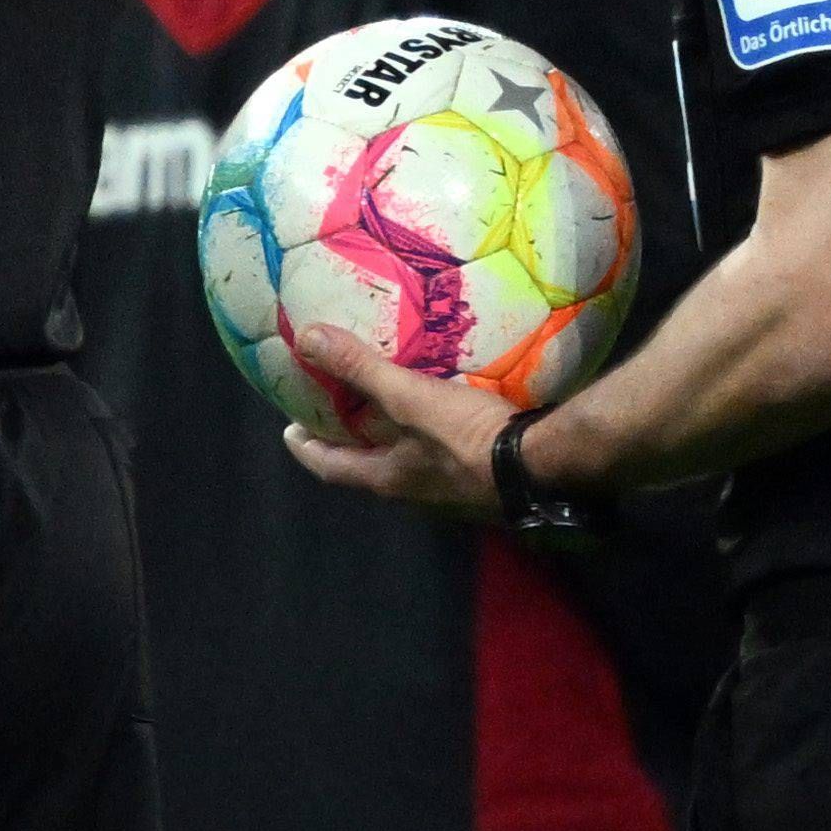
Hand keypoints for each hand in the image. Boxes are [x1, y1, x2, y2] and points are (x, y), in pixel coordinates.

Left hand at [276, 327, 509, 516]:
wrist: (540, 465)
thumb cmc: (466, 437)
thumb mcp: (408, 397)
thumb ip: (360, 369)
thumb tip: (306, 339)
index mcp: (385, 479)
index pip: (329, 467)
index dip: (306, 448)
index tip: (290, 430)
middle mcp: (411, 491)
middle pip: (366, 465)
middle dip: (348, 439)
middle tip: (336, 410)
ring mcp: (446, 489)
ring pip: (404, 461)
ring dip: (390, 436)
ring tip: (384, 403)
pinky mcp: (477, 478)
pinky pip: (440, 454)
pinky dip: (427, 433)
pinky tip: (440, 409)